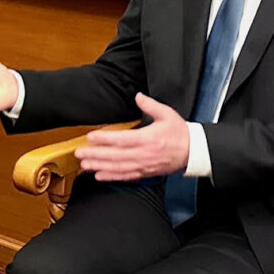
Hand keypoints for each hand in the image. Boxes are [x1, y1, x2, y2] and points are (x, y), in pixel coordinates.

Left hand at [74, 92, 189, 180]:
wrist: (193, 152)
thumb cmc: (179, 133)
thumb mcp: (167, 114)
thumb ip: (150, 105)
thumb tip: (138, 96)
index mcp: (148, 139)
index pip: (121, 140)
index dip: (104, 139)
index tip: (90, 137)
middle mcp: (143, 154)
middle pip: (115, 156)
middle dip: (96, 155)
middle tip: (80, 153)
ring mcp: (143, 165)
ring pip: (118, 168)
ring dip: (100, 167)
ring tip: (84, 165)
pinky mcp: (145, 173)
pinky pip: (125, 177)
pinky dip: (111, 177)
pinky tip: (99, 176)